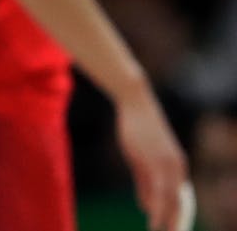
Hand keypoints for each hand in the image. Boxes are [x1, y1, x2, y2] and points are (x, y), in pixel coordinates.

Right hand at [115, 84, 189, 230]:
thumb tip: (146, 207)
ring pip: (173, 201)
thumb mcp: (139, 159)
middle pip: (182, 205)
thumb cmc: (137, 129)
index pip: (183, 202)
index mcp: (177, 169)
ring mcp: (168, 164)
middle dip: (177, 225)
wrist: (136, 102)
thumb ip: (144, 183)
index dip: (180, 220)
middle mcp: (178, 168)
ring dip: (168, 222)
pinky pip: (159, 190)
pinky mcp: (155, 159)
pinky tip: (154, 220)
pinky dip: (157, 208)